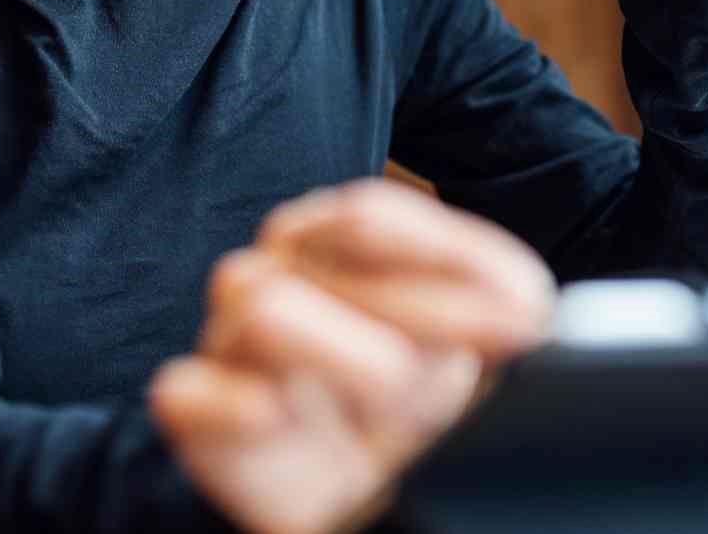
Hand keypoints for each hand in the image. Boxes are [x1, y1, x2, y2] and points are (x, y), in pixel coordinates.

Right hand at [148, 178, 555, 533]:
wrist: (364, 490)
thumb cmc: (418, 395)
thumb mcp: (483, 336)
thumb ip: (503, 298)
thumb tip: (523, 312)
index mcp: (330, 239)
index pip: (366, 216)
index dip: (443, 261)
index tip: (519, 320)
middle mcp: (272, 273)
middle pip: (320, 256)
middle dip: (416, 315)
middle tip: (466, 371)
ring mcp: (228, 343)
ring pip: (261, 308)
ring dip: (345, 357)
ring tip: (393, 404)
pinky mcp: (199, 418)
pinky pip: (184, 391)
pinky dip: (233, 403)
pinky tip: (279, 415)